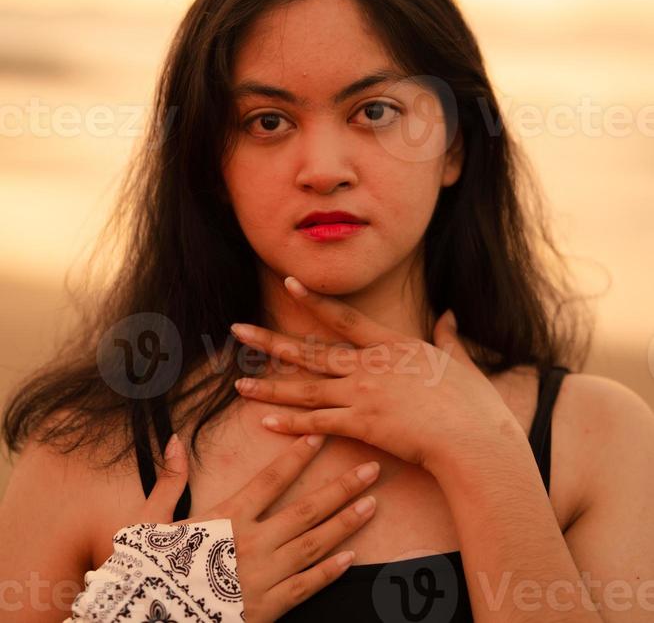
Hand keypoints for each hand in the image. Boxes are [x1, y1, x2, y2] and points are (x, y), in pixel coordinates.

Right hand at [138, 432, 380, 622]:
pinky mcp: (268, 608)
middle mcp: (252, 543)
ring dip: (346, 523)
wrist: (148, 621)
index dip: (297, 456)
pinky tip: (352, 556)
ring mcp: (264, 577)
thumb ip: (170, 480)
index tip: (319, 436)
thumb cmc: (148, 571)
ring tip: (371, 504)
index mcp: (227, 517)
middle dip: (342, 487)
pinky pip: (306, 587)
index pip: (271, 479)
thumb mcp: (151, 521)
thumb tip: (174, 440)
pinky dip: (330, 571)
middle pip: (307, 509)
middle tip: (371, 468)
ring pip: (314, 545)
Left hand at [230, 275, 518, 478]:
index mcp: (392, 346)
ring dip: (270, 388)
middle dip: (270, 343)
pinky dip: (291, 423)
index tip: (288, 283)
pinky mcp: (362, 426)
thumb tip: (448, 314)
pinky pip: (318, 423)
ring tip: (239, 385)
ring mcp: (363, 395)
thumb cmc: (472, 402)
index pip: (344, 318)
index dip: (314, 300)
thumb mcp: (459, 361)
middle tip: (238, 331)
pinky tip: (265, 421)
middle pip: (311, 352)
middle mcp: (370, 366)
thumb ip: (447, 337)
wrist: (474, 438)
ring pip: (305, 389)